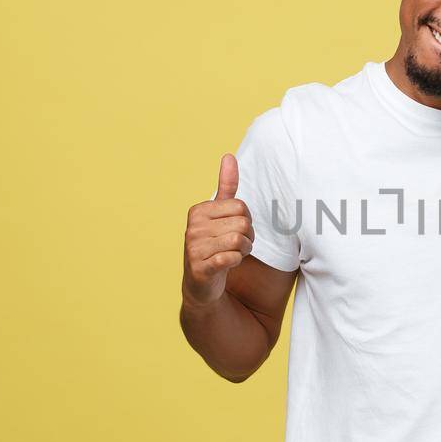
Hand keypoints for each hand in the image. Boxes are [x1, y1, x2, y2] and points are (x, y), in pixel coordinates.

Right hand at [182, 153, 253, 306]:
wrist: (202, 285)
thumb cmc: (214, 246)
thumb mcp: (219, 215)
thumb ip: (226, 187)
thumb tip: (228, 156)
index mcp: (199, 210)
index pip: (241, 206)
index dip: (246, 221)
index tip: (234, 231)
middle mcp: (193, 227)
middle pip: (243, 223)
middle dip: (247, 237)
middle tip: (235, 246)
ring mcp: (194, 248)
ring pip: (240, 240)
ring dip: (243, 251)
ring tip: (232, 255)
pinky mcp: (200, 268)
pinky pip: (231, 257)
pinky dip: (236, 261)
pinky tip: (227, 265)